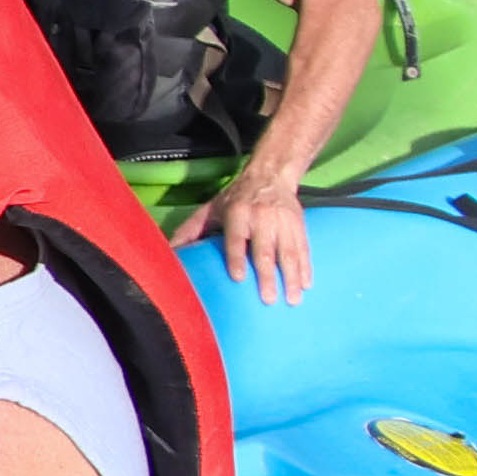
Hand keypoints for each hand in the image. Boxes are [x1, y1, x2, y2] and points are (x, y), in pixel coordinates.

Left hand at [193, 166, 313, 305]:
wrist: (270, 175)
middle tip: (268, 299)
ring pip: (289, 252)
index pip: (236, 238)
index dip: (236, 257)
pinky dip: (306, 268)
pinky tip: (306, 285)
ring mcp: (283, 221)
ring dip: (292, 277)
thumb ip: (191, 231)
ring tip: (293, 300)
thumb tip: (170, 253)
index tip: (238, 278)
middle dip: (268, 276)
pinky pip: (304, 248)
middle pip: (265, 250)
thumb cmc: (235, 198)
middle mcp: (262, 217)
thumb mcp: (211, 209)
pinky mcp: (299, 225)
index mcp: (237, 213)